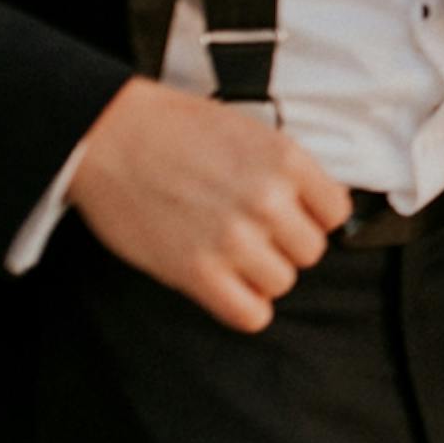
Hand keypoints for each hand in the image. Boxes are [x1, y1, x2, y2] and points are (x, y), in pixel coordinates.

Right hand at [65, 78, 354, 331]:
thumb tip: (317, 208)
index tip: (289, 214)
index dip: (312, 215)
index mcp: (285, 159)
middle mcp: (268, 200)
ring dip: (259, 274)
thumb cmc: (172, 128)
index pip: (335, 212)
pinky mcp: (198, 272)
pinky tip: (223, 285)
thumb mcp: (247, 129)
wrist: (107, 135)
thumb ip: (285, 168)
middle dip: (283, 245)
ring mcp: (234, 238)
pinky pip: (250, 314)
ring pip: (282, 282)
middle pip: (310, 252)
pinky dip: (242, 306)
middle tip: (250, 232)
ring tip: (229, 253)